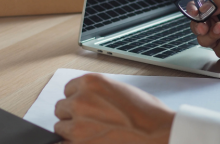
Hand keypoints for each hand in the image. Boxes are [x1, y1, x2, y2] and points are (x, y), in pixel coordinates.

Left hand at [54, 73, 174, 143]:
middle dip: (72, 115)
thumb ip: (94, 93)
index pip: (68, 90)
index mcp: (90, 82)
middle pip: (61, 108)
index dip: (76, 99)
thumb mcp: (116, 89)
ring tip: (90, 135)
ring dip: (71, 132)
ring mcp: (79, 123)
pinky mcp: (80, 143)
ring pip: (60, 127)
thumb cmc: (146, 113)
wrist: (160, 133)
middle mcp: (80, 100)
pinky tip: (82, 143)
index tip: (84, 108)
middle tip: (88, 123)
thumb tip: (82, 101)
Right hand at [190, 0, 219, 59]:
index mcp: (214, 11)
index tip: (195, 12)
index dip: (191, 11)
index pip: (195, 11)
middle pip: (196, 29)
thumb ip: (219, 0)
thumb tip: (203, 8)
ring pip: (204, 42)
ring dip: (213, 35)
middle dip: (198, 27)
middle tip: (206, 25)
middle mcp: (214, 25)